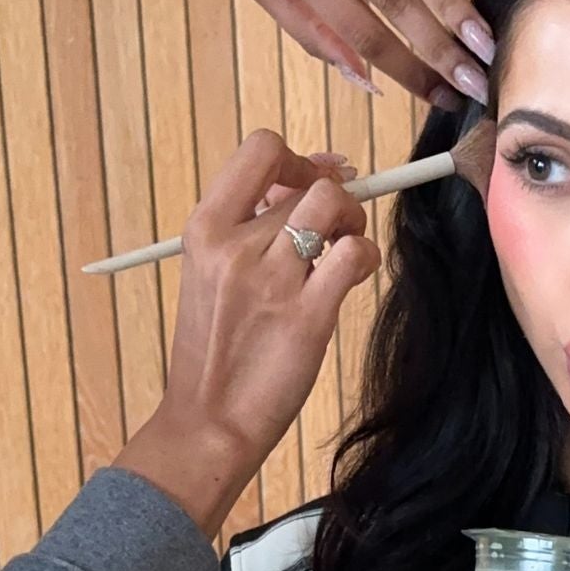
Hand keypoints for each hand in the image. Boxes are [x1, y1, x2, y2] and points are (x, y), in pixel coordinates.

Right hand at [116, 130, 378, 533]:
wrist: (208, 420)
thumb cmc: (216, 348)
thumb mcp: (213, 275)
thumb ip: (252, 226)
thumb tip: (311, 175)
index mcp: (204, 229)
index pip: (260, 150)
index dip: (300, 159)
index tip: (314, 180)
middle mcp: (234, 246)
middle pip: (308, 183)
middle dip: (336, 199)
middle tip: (337, 231)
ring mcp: (271, 280)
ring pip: (334, 207)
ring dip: (353, 221)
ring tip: (344, 252)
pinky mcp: (306, 315)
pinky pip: (354, 255)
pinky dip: (365, 258)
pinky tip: (353, 278)